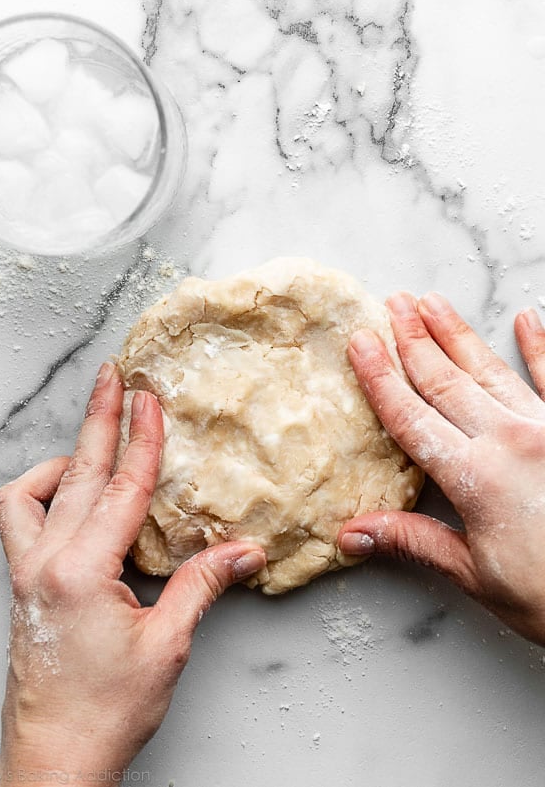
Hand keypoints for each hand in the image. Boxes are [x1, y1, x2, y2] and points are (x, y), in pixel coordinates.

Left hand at [0, 362, 266, 783]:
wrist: (54, 753)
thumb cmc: (104, 711)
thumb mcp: (166, 646)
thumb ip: (200, 586)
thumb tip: (242, 551)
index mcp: (80, 571)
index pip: (120, 490)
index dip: (141, 440)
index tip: (149, 397)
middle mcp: (44, 562)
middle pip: (75, 475)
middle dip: (98, 421)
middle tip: (112, 377)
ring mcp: (25, 572)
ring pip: (32, 493)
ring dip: (63, 459)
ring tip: (93, 441)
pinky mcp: (20, 584)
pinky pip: (18, 521)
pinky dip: (41, 496)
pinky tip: (67, 500)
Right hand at [339, 292, 544, 645]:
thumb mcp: (478, 576)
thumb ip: (416, 543)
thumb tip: (352, 533)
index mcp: (475, 478)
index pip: (411, 417)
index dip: (380, 377)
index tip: (360, 342)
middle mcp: (511, 442)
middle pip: (447, 382)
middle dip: (414, 340)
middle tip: (392, 304)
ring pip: (493, 371)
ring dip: (458, 335)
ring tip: (433, 302)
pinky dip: (542, 348)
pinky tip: (527, 320)